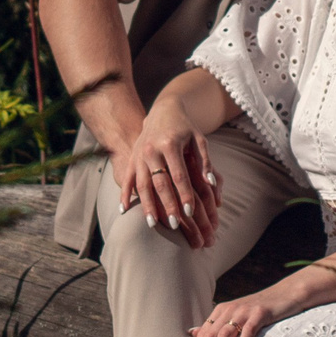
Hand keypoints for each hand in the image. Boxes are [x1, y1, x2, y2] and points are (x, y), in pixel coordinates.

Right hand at [116, 108, 220, 247]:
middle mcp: (152, 150)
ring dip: (146, 205)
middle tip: (174, 225)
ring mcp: (139, 155)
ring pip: (142, 184)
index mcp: (170, 144)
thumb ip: (205, 161)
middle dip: (167, 204)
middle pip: (159, 182)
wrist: (163, 111)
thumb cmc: (185, 128)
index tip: (190, 212)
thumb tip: (211, 183)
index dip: (184, 194)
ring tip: (152, 224)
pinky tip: (124, 211)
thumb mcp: (199, 139)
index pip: (179, 174)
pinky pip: (127, 180)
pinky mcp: (132, 158)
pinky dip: (124, 195)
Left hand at [190, 283, 306, 336]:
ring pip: (225, 335)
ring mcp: (244, 310)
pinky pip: (249, 330)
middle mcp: (229, 309)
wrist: (285, 294)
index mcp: (220, 311)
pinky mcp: (260, 312)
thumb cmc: (258, 309)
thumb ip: (214, 325)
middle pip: (210, 336)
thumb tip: (191, 333)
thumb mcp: (233, 315)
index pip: (202, 335)